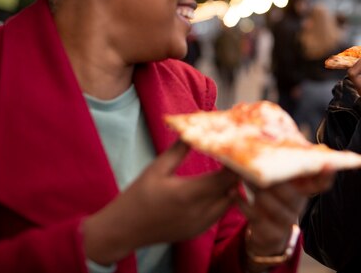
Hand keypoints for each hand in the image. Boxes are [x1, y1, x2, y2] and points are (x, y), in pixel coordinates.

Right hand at [83, 141, 239, 264]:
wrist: (123, 230)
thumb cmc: (138, 196)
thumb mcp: (157, 168)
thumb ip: (179, 150)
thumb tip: (194, 129)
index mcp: (188, 193)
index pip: (225, 178)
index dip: (236, 163)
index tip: (238, 149)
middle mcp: (199, 211)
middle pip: (232, 189)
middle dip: (237, 173)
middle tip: (237, 156)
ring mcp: (200, 224)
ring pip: (230, 202)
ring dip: (231, 186)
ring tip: (229, 169)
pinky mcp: (198, 231)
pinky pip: (220, 213)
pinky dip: (223, 199)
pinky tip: (217, 187)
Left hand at [239, 170, 334, 269]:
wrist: (265, 232)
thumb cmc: (271, 197)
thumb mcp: (278, 180)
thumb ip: (279, 163)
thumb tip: (270, 133)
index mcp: (302, 190)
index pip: (320, 183)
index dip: (325, 175)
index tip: (328, 164)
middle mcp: (297, 205)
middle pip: (292, 195)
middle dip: (274, 183)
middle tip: (258, 169)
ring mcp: (286, 221)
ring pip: (273, 207)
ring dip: (257, 192)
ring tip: (244, 178)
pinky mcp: (272, 233)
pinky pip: (257, 218)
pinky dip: (244, 205)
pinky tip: (234, 194)